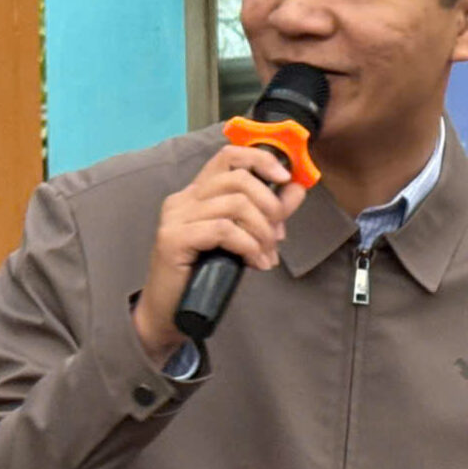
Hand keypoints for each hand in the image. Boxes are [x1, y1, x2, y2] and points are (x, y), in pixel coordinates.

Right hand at [131, 143, 309, 365]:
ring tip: (266, 255)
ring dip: (262, 231)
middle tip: (278, 236)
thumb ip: (268, 212)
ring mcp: (175, 217)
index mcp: (198, 192)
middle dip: (270, 206)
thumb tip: (296, 189)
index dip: (261, 160)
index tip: (284, 178)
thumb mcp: (244, 238)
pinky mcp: (173, 238)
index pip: (229, 155)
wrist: (171, 313)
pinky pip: (223, 230)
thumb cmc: (206, 275)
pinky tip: (255, 263)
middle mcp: (184, 198)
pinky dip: (248, 246)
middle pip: (238, 178)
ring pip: (235, 204)